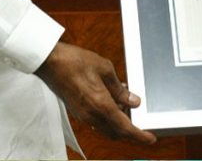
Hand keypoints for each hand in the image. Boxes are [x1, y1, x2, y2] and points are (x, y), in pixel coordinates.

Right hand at [36, 42, 155, 144]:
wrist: (50, 62)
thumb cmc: (75, 62)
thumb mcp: (105, 69)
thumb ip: (120, 89)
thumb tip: (133, 101)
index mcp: (101, 106)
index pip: (125, 128)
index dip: (140, 136)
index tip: (150, 139)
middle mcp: (92, 116)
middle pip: (116, 132)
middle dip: (130, 129)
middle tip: (140, 117)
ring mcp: (83, 115)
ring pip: (107, 127)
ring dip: (119, 121)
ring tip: (127, 101)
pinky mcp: (78, 111)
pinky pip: (97, 120)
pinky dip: (108, 115)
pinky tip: (113, 98)